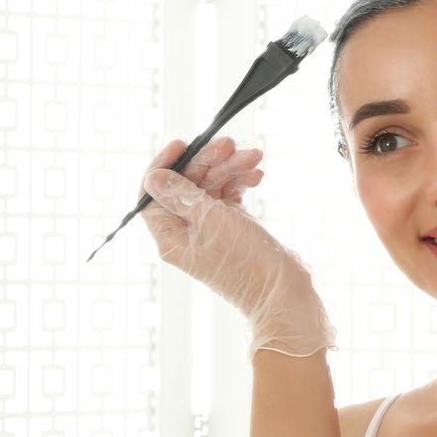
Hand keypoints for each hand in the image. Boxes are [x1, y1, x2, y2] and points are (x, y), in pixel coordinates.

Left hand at [140, 138, 334, 356]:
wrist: (283, 292)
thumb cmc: (245, 262)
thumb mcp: (210, 221)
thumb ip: (182, 196)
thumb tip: (153, 178)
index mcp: (169, 235)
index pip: (153, 192)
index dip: (165, 164)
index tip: (183, 143)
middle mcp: (184, 231)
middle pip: (186, 182)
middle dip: (208, 161)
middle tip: (230, 144)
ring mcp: (208, 228)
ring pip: (210, 185)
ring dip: (230, 167)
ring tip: (253, 156)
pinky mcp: (230, 225)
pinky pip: (228, 195)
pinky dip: (240, 181)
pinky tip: (256, 175)